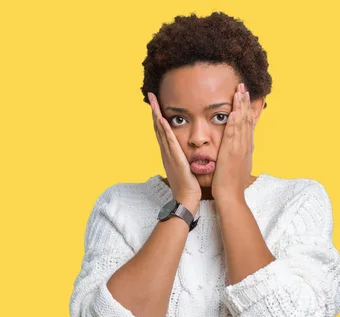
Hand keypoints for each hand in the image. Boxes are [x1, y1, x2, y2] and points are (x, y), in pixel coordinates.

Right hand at [148, 92, 200, 209]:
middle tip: (151, 95)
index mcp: (169, 152)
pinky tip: (162, 120)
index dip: (159, 115)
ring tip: (153, 102)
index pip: (162, 130)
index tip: (157, 102)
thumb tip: (185, 150)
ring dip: (157, 116)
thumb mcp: (185, 166)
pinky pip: (169, 142)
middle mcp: (166, 151)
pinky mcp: (175, 159)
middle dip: (154, 111)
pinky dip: (164, 131)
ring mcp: (169, 155)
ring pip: (161, 132)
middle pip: (158, 127)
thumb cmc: (188, 185)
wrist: (186, 199)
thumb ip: (183, 156)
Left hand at [211, 83, 253, 203]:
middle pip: (246, 120)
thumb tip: (237, 151)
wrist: (231, 196)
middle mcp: (245, 146)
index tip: (246, 97)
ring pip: (241, 124)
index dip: (247, 109)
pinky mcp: (231, 154)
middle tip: (243, 87)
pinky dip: (234, 124)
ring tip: (239, 92)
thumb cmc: (230, 184)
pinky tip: (233, 113)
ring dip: (240, 107)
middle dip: (244, 103)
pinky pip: (233, 136)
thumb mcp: (236, 166)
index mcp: (245, 148)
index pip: (247, 124)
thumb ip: (236, 156)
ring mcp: (239, 149)